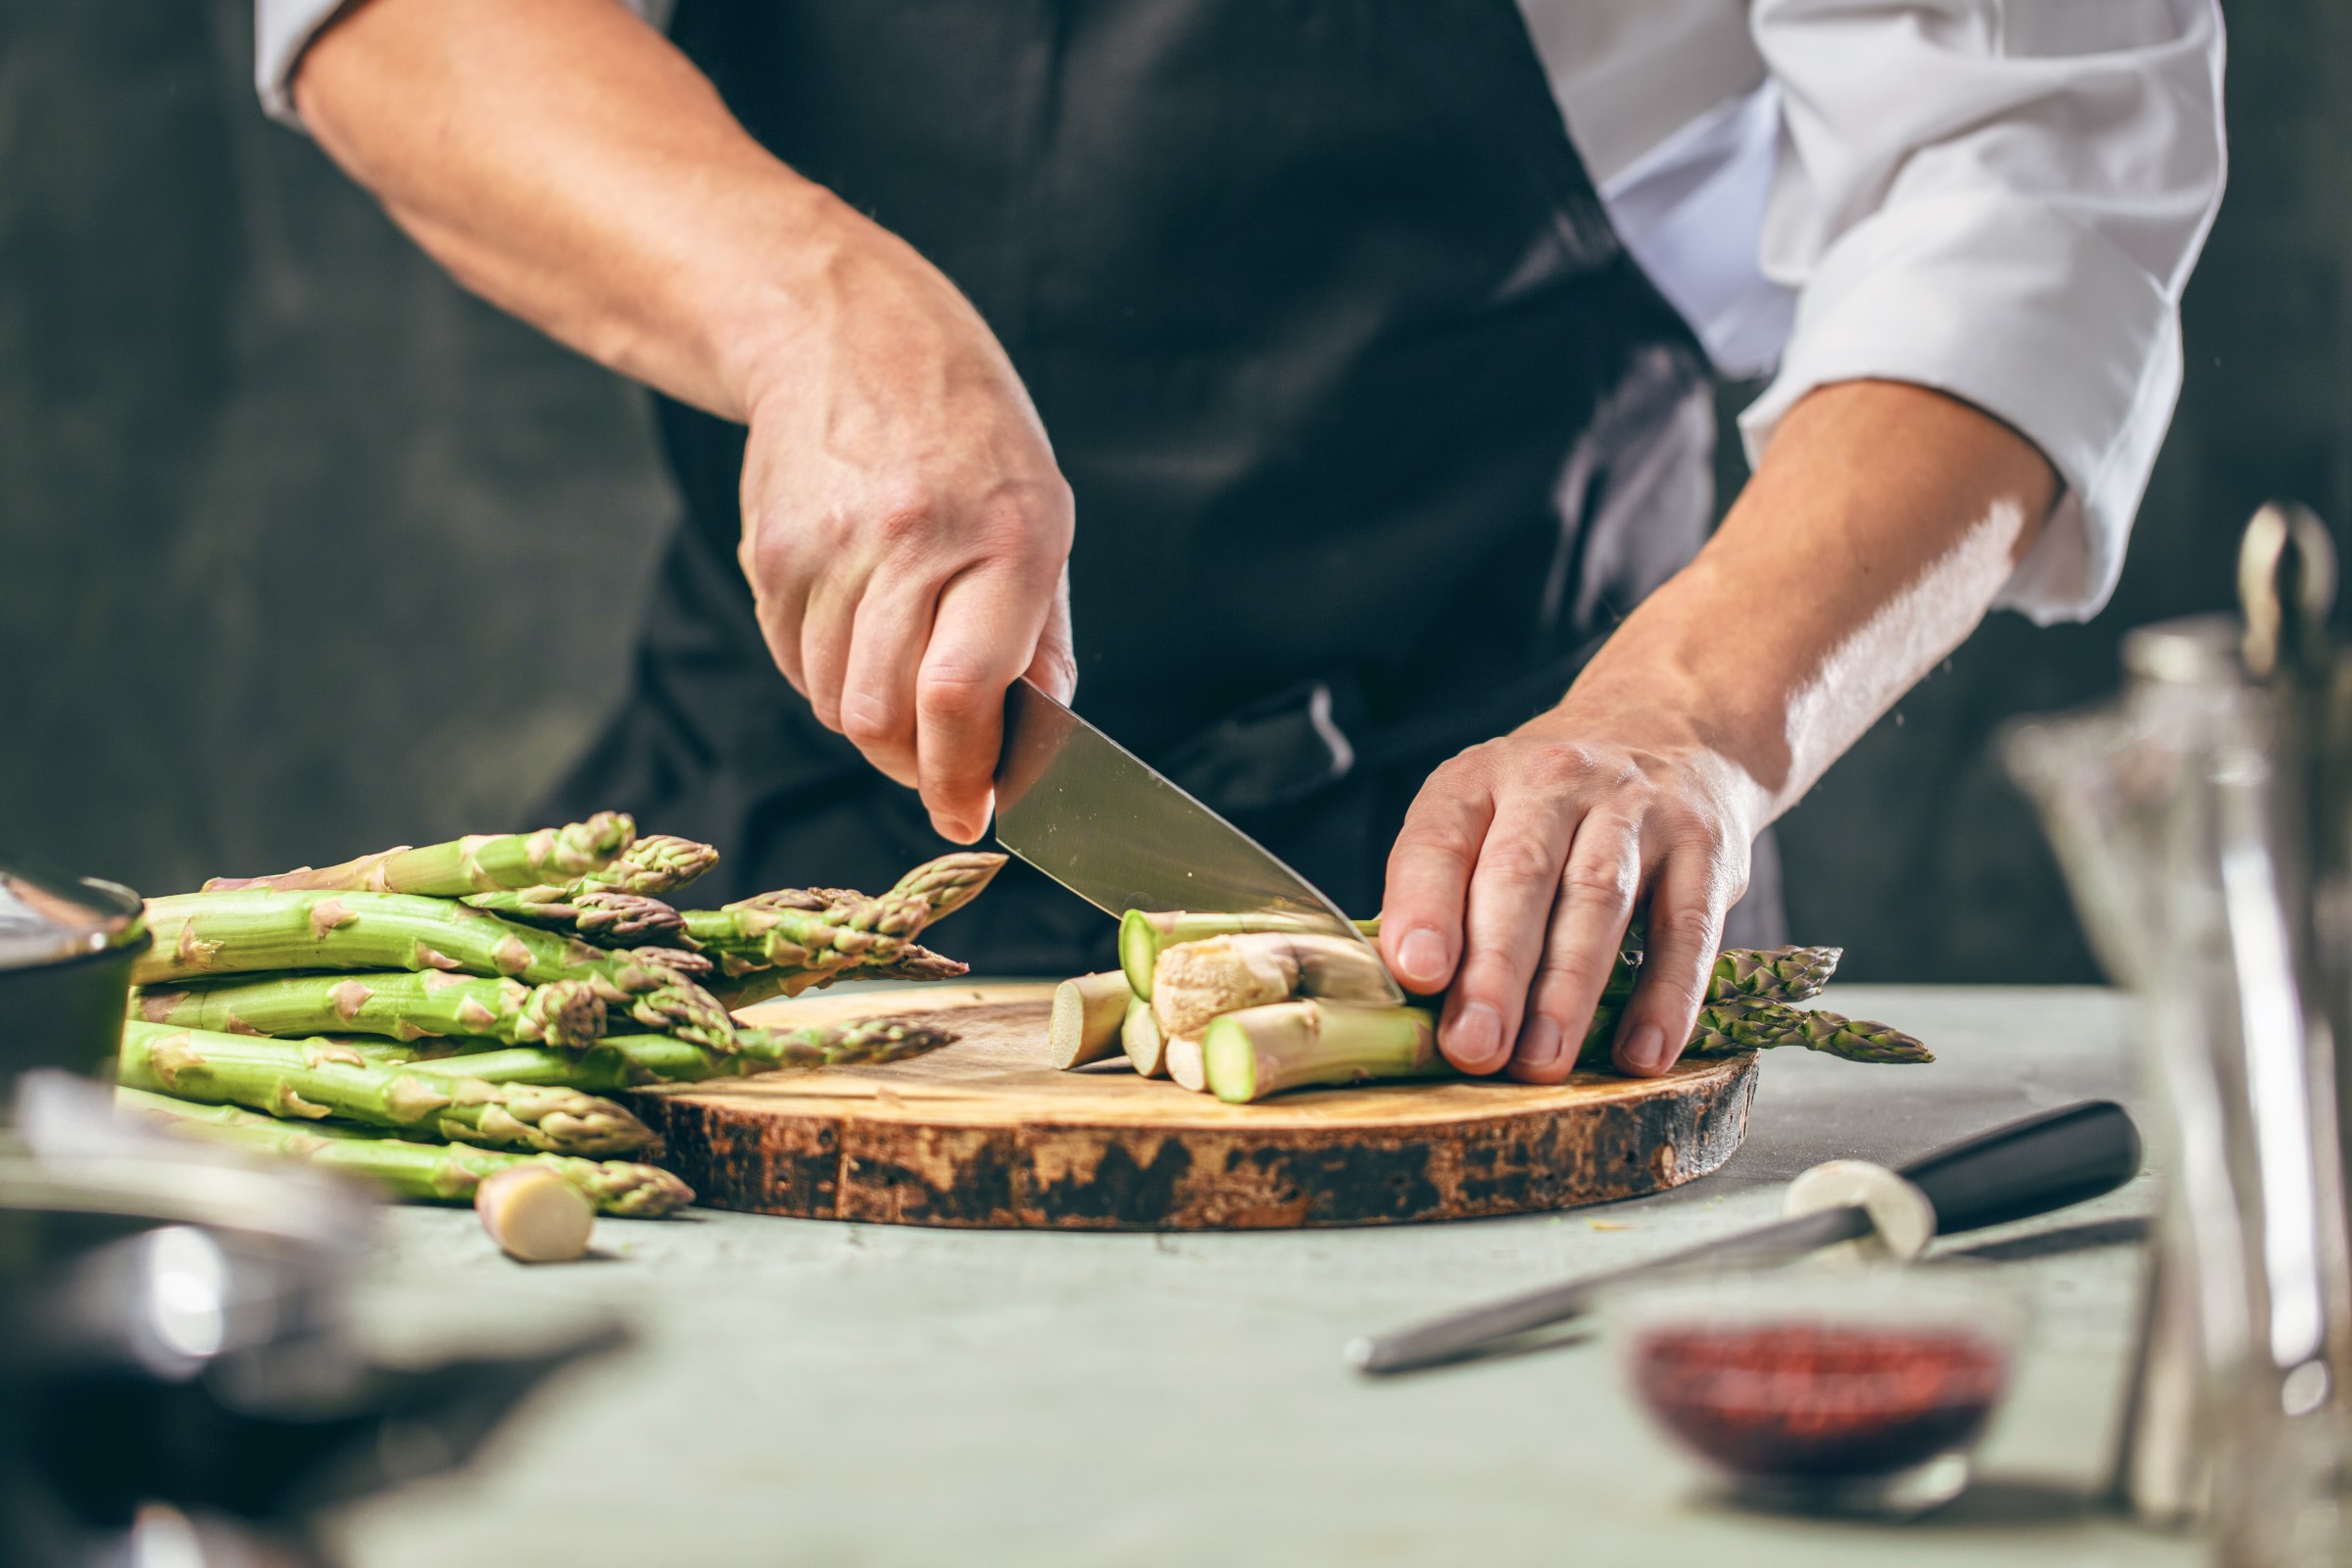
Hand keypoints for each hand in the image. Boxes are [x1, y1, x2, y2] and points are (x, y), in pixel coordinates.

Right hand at [734, 214, 1075, 842]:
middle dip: (912, 761)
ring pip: (834, 703)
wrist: (849, 333)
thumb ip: (1039, 644)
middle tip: (935, 758)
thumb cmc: (969, 439)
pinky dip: (825, 670)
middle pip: (884, 716)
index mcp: (1008, 537)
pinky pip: (792, 663)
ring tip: (897, 652)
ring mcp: (830, 546)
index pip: (960, 694)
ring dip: (868, 713)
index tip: (966, 815)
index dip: (959, 776)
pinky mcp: (770, 552)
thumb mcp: (1042, 517)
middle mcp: (914, 540)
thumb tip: (1026, 758)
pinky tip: (855, 613)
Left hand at [1377, 699, 1766, 1082]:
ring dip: (1568, 991)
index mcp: (1478, 779)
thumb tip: (1416, 1003)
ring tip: (1541, 1061)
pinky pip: (1687, 926)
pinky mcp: (1705, 846)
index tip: (1416, 975)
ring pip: (1597, 900)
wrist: (1672, 729)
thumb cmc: (1551, 808)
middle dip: (1494, 971)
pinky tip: (1643, 1052)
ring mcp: (1635, 809)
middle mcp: (1554, 781)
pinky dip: (1668, 995)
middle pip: (1519, 876)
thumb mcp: (1486, 818)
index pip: (1439, 839)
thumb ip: (1450, 894)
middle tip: (1474, 1047)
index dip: (1424, 907)